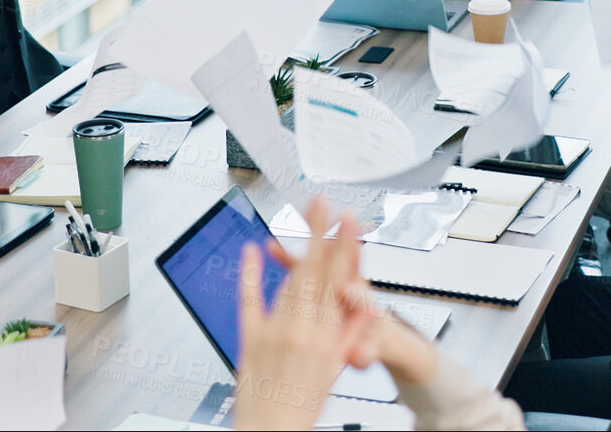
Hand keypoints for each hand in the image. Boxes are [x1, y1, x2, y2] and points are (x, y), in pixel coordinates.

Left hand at [233, 199, 373, 430]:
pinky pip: (250, 298)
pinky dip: (251, 273)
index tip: (348, 222)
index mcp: (327, 338)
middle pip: (314, 272)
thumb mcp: (335, 371)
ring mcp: (274, 332)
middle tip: (321, 202)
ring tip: (304, 219)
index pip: (339, 283)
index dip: (344, 249)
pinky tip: (252, 251)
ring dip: (297, 246)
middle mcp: (302, 331)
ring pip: (290, 280)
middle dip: (319, 233)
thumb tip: (361, 309)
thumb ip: (348, 336)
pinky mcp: (249, 338)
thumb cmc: (302, 407)